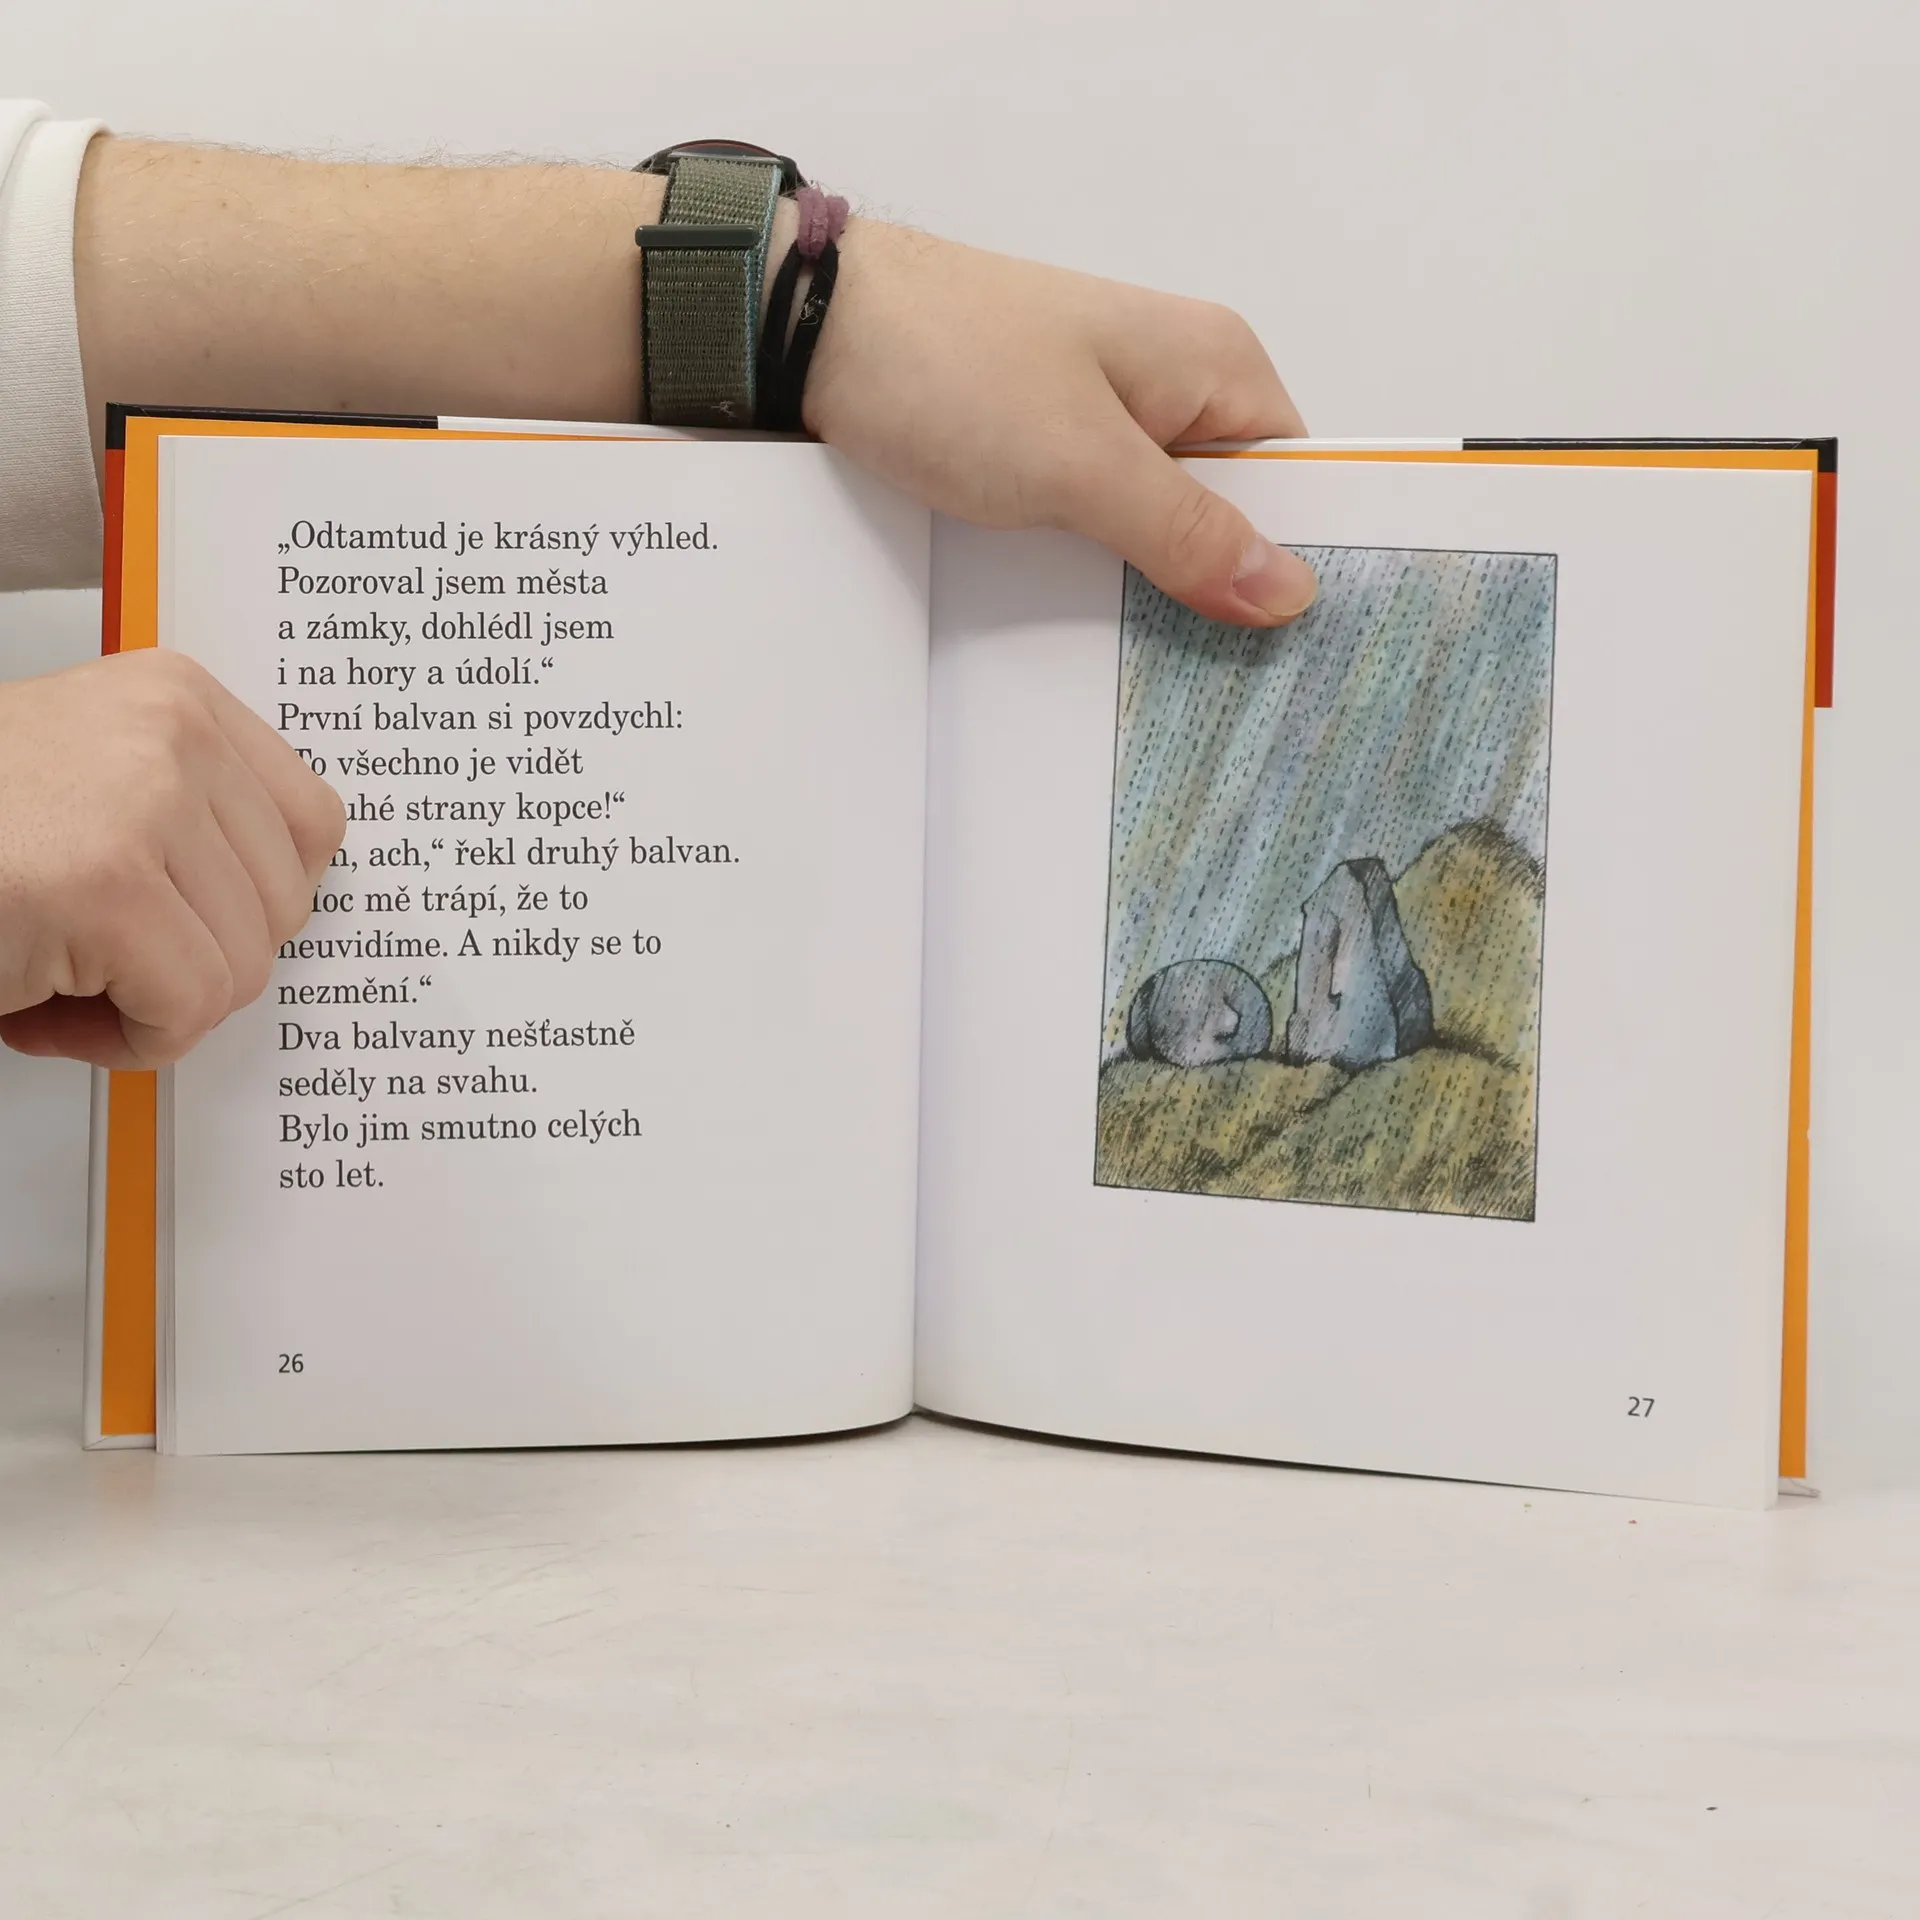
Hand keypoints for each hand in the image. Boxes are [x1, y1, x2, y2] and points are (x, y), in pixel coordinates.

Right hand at [0, 653, 345, 1068]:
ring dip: (152, 1006)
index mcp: (175, 698)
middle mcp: (171, 733)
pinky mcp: (107, 887)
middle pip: (284, 908)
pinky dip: (125, 1041)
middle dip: (196, 962)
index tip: (184, 919)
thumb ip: (190, 818)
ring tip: (58, 977)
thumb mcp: (93, 783)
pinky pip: (187, 1011)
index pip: (313, 826)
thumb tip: (280, 906)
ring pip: (242, 969)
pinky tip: (45, 1008)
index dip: (251, 901)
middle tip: (96, 959)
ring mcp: (144, 802)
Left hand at [805, 224, 1316, 625]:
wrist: (814, 328)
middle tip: (1226, 685)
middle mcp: (1174, 384)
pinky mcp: (1049, 443)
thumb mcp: (1083, 466)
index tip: (1297, 654)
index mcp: (1215, 365)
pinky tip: (1094, 626)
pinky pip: (1102, 519)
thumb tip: (1292, 593)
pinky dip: (1101, 567)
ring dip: (1155, 585)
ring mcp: (1107, 414)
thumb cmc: (954, 371)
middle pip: (1233, 509)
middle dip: (1224, 587)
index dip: (1298, 563)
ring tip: (1162, 672)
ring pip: (1162, 523)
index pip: (1297, 482)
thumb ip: (1187, 535)